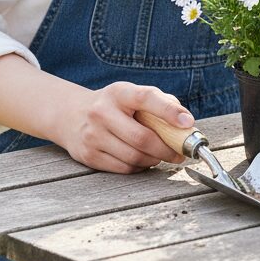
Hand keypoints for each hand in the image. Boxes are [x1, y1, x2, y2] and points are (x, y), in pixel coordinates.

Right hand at [59, 81, 194, 173]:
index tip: (188, 123)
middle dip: (167, 149)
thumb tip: (185, 123)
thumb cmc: (115, 105)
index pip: (146, 98)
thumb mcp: (132, 94)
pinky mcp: (88, 156)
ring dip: (154, 160)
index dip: (169, 111)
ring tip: (161, 156)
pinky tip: (144, 160)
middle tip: (179, 153)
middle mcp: (102, 112)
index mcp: (119, 93)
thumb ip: (160, 102)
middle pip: (142, 138)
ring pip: (134, 157)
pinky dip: (139, 167)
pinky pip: (123, 168)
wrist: (72, 115)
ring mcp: (92, 135)